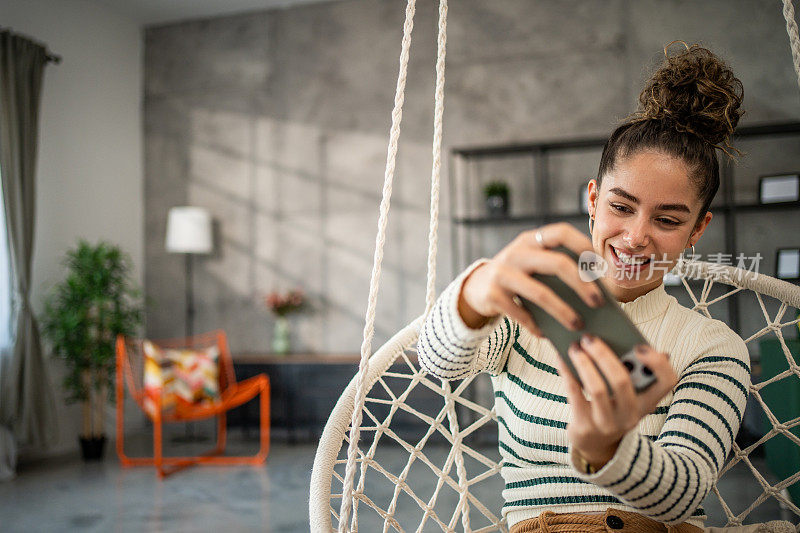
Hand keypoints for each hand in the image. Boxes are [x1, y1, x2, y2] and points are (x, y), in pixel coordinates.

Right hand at [458, 222, 604, 335]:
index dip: (585, 247)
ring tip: (577, 325)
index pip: (562, 232)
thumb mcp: (532, 265)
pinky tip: (546, 334)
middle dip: (582, 285)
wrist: (476, 288)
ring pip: (540, 293)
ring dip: (563, 312)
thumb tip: (593, 296)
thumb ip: (555, 270)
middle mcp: (517, 252)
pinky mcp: (492, 295)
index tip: (600, 268)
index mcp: (531, 240)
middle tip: (598, 303)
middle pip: (558, 264)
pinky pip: (521, 314)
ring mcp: (502, 273)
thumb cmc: (517, 277)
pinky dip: (536, 326)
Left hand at [554, 334, 677, 467]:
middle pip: (622, 381)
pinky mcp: (584, 426)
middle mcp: (631, 415)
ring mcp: (607, 423)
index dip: (657, 362)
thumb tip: (631, 342)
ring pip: (597, 388)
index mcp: (647, 402)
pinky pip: (574, 393)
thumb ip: (632, 371)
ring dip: (583, 363)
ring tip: (574, 346)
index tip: (638, 345)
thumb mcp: (628, 396)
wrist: (595, 444)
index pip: (667, 381)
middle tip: (589, 338)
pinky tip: (561, 358)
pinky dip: (567, 372)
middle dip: (603, 355)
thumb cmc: (612, 407)